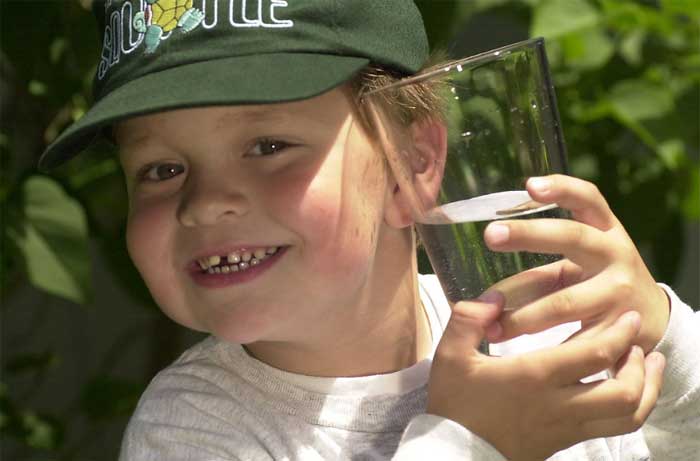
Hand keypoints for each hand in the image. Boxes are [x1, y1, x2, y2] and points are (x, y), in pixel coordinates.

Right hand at [427, 295, 665, 460]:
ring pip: (626, 417)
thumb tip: (493, 297)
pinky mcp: (565, 442)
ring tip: (647, 367)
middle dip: (641, 364)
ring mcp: (565, 427)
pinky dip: (629, 408)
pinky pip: (612, 429)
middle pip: (623, 391)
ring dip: (645, 390)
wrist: (453, 452)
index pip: (593, 354)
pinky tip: (624, 391)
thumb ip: (468, 319)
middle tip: (640, 342)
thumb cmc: (454, 402)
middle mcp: (558, 404)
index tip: (629, 316)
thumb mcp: (450, 356)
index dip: (619, 334)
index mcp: (533, 376)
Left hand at [483, 174, 669, 352]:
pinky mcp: (619, 331)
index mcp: (605, 230)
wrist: (651, 320)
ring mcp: (620, 292)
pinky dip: (544, 351)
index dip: (561, 189)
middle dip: (528, 235)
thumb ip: (537, 271)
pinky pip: (574, 340)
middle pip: (572, 238)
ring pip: (564, 301)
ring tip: (490, 326)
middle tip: (490, 234)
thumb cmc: (598, 282)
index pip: (587, 198)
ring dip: (522, 315)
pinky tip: (519, 359)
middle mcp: (616, 253)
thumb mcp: (577, 265)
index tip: (530, 185)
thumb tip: (484, 294)